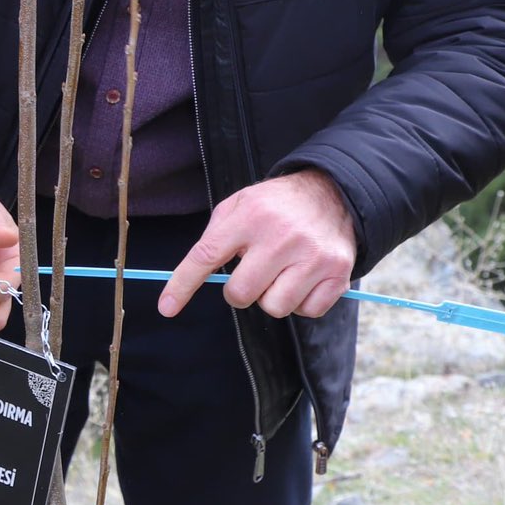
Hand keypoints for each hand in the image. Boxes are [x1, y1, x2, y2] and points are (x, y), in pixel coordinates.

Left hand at [158, 169, 355, 320]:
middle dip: (239, 291)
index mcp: (250, 216)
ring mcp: (312, 256)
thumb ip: (216, 237)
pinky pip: (307, 312)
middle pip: (240, 294)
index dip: (182, 285)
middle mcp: (281, 236)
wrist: (334, 192)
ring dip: (272, 297)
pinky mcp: (338, 273)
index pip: (206, 256)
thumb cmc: (276, 205)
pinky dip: (302, 302)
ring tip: (281, 272)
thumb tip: (194, 277)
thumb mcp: (240, 204)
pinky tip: (304, 277)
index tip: (167, 307)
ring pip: (274, 307)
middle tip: (252, 272)